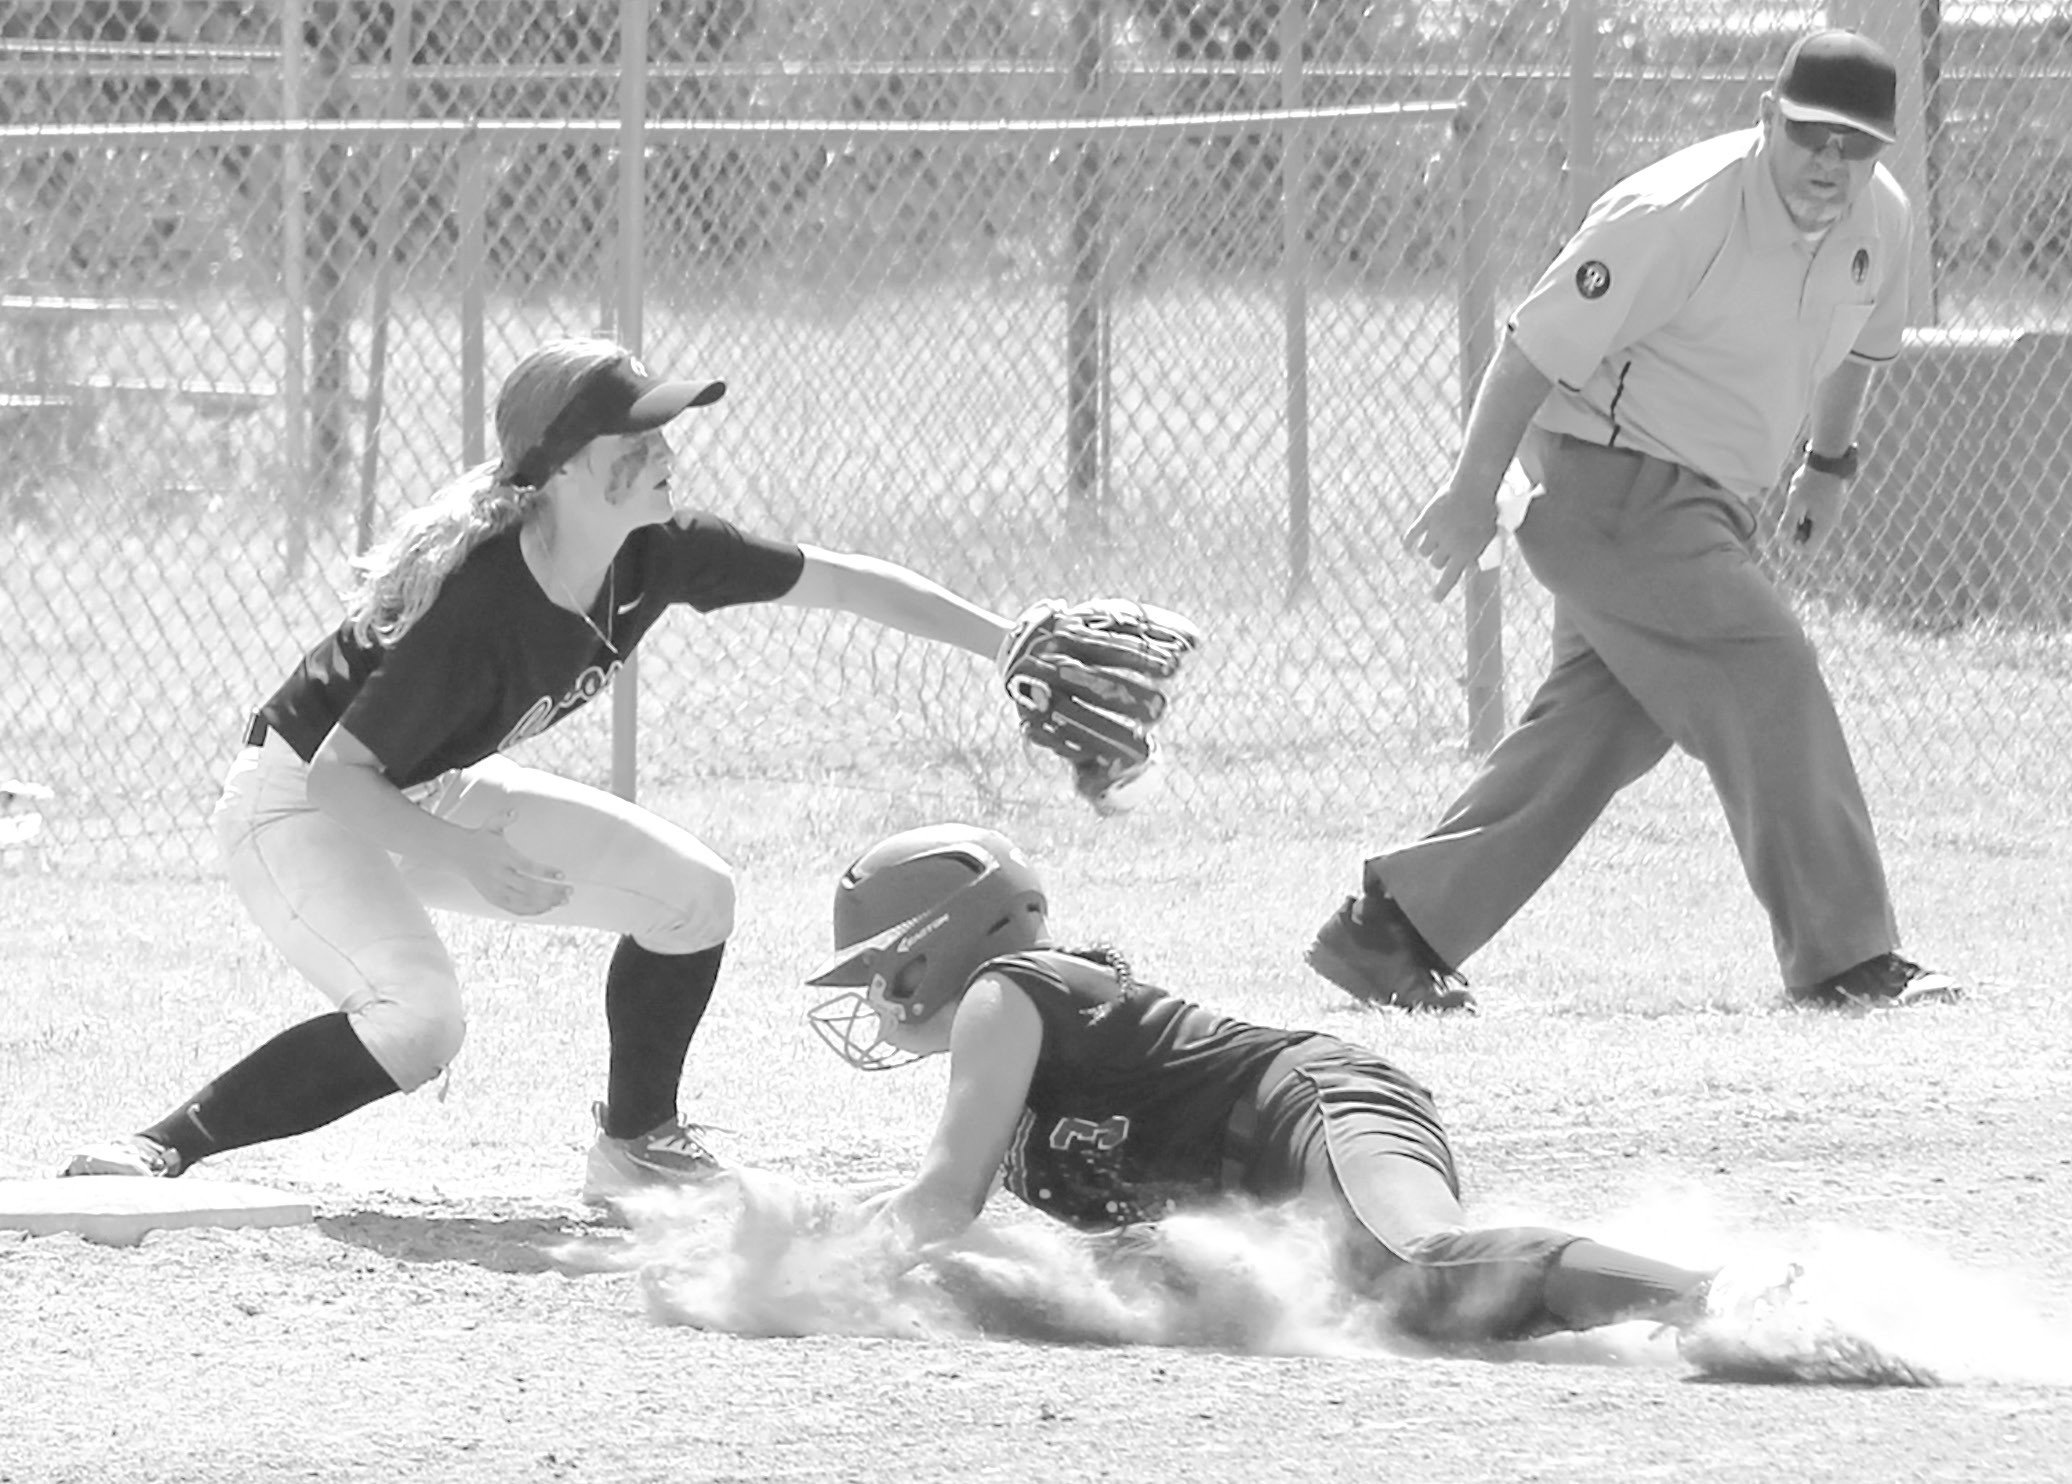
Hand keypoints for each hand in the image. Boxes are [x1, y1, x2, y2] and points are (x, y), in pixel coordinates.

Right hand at [457, 807, 569, 915]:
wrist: (458, 854)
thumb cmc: (481, 838)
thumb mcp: (490, 825)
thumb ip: (502, 818)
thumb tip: (515, 812)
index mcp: (501, 856)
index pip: (526, 866)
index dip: (545, 872)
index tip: (562, 875)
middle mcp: (498, 875)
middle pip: (528, 888)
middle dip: (551, 892)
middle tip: (570, 891)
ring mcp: (495, 890)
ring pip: (523, 902)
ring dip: (545, 903)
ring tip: (563, 901)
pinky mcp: (493, 899)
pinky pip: (515, 909)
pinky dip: (532, 911)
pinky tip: (547, 908)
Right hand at [1406, 485, 1500, 600]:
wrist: (1476, 487)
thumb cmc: (1487, 511)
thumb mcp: (1489, 536)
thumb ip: (1478, 552)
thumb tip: (1471, 566)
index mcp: (1465, 554)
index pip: (1449, 579)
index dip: (1440, 591)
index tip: (1434, 598)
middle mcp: (1448, 546)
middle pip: (1436, 563)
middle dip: (1441, 559)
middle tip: (1447, 550)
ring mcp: (1435, 532)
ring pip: (1424, 551)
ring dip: (1429, 549)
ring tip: (1436, 541)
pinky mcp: (1426, 519)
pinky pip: (1412, 536)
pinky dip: (1409, 543)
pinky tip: (1407, 547)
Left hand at [1777, 465, 1848, 554]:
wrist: (1828, 459)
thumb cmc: (1810, 481)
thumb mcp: (1794, 502)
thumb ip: (1788, 522)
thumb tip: (1781, 539)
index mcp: (1824, 525)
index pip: (1809, 550)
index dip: (1793, 545)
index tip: (1784, 531)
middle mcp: (1830, 522)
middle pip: (1810, 540)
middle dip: (1795, 534)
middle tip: (1787, 516)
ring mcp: (1832, 514)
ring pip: (1812, 528)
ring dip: (1800, 523)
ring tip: (1794, 505)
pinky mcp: (1830, 505)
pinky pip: (1816, 518)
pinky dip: (1806, 514)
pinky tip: (1800, 500)